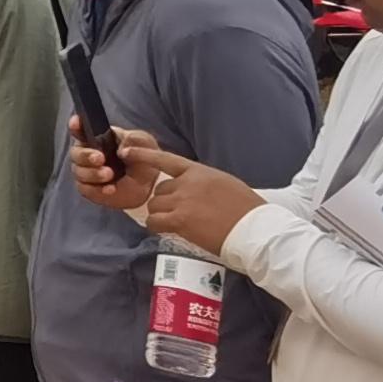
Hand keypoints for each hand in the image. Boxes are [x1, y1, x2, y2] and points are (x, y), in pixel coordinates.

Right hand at [68, 123, 162, 213]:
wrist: (149, 183)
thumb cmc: (142, 157)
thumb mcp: (143, 142)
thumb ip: (133, 139)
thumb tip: (121, 149)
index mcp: (96, 137)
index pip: (80, 129)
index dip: (75, 125)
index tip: (77, 122)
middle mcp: (86, 154)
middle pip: (76, 153)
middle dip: (85, 155)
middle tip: (100, 158)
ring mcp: (86, 172)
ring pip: (79, 172)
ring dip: (93, 173)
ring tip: (110, 175)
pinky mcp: (89, 189)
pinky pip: (85, 189)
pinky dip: (97, 189)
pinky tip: (110, 189)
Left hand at [139, 155, 263, 255]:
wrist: (256, 230)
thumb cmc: (248, 211)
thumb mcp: (226, 185)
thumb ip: (204, 183)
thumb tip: (192, 189)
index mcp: (201, 172)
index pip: (166, 159)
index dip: (144, 155)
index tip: (126, 151)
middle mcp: (189, 183)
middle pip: (159, 189)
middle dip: (164, 201)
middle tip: (179, 214)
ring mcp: (183, 201)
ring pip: (154, 205)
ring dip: (160, 215)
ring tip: (176, 224)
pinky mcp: (180, 220)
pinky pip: (154, 221)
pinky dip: (155, 226)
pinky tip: (165, 230)